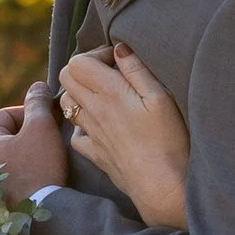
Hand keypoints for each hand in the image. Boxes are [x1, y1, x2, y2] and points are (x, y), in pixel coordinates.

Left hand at [0, 81, 68, 201]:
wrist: (38, 217)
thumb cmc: (38, 168)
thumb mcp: (41, 128)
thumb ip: (38, 104)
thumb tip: (37, 87)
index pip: (5, 115)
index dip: (29, 112)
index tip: (49, 121)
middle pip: (8, 138)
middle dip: (30, 135)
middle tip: (51, 140)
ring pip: (12, 160)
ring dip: (30, 155)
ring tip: (49, 160)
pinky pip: (14, 180)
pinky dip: (28, 175)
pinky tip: (42, 180)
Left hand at [58, 45, 190, 224]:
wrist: (161, 185)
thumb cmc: (168, 140)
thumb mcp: (160, 97)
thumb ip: (137, 70)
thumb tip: (119, 49)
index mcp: (109, 93)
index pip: (78, 61)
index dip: (96, 54)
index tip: (117, 62)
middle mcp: (93, 111)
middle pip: (66, 78)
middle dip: (84, 70)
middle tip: (109, 75)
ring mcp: (91, 133)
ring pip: (67, 104)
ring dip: (80, 94)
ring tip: (104, 97)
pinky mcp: (94, 153)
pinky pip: (76, 133)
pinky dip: (82, 124)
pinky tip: (101, 125)